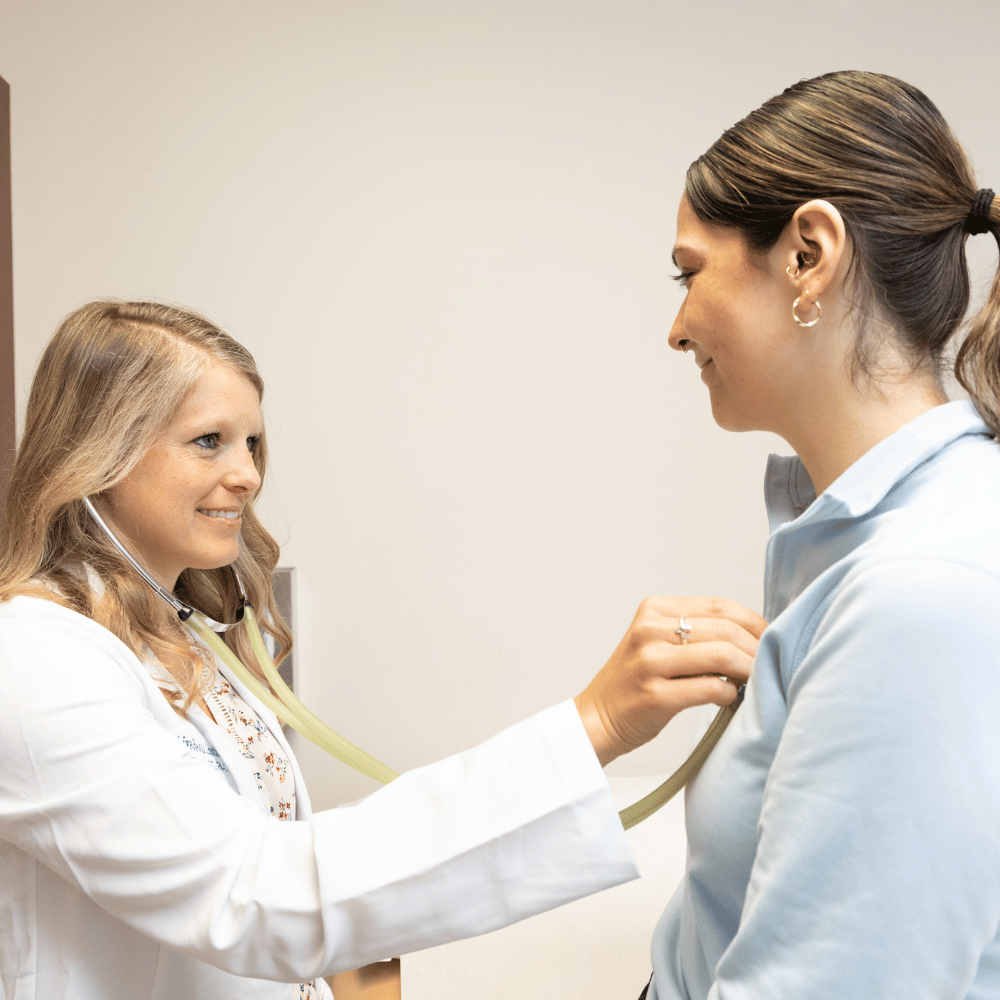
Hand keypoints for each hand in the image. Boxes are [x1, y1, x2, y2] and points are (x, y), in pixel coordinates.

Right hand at [574, 596, 765, 766]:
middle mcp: (649, 629)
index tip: (771, 639)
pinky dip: (729, 694)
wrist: (597, 718)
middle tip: (770, 666)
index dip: (754, 622)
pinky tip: (729, 698)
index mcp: (653, 609)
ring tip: (754, 682)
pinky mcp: (655, 695)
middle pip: (725, 630)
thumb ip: (697, 632)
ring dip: (748, 671)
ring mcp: (649, 662)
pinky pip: (710, 688)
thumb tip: (755, 636)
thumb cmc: (637, 683)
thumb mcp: (659, 642)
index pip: (719, 605)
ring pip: (722, 656)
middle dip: (757, 649)